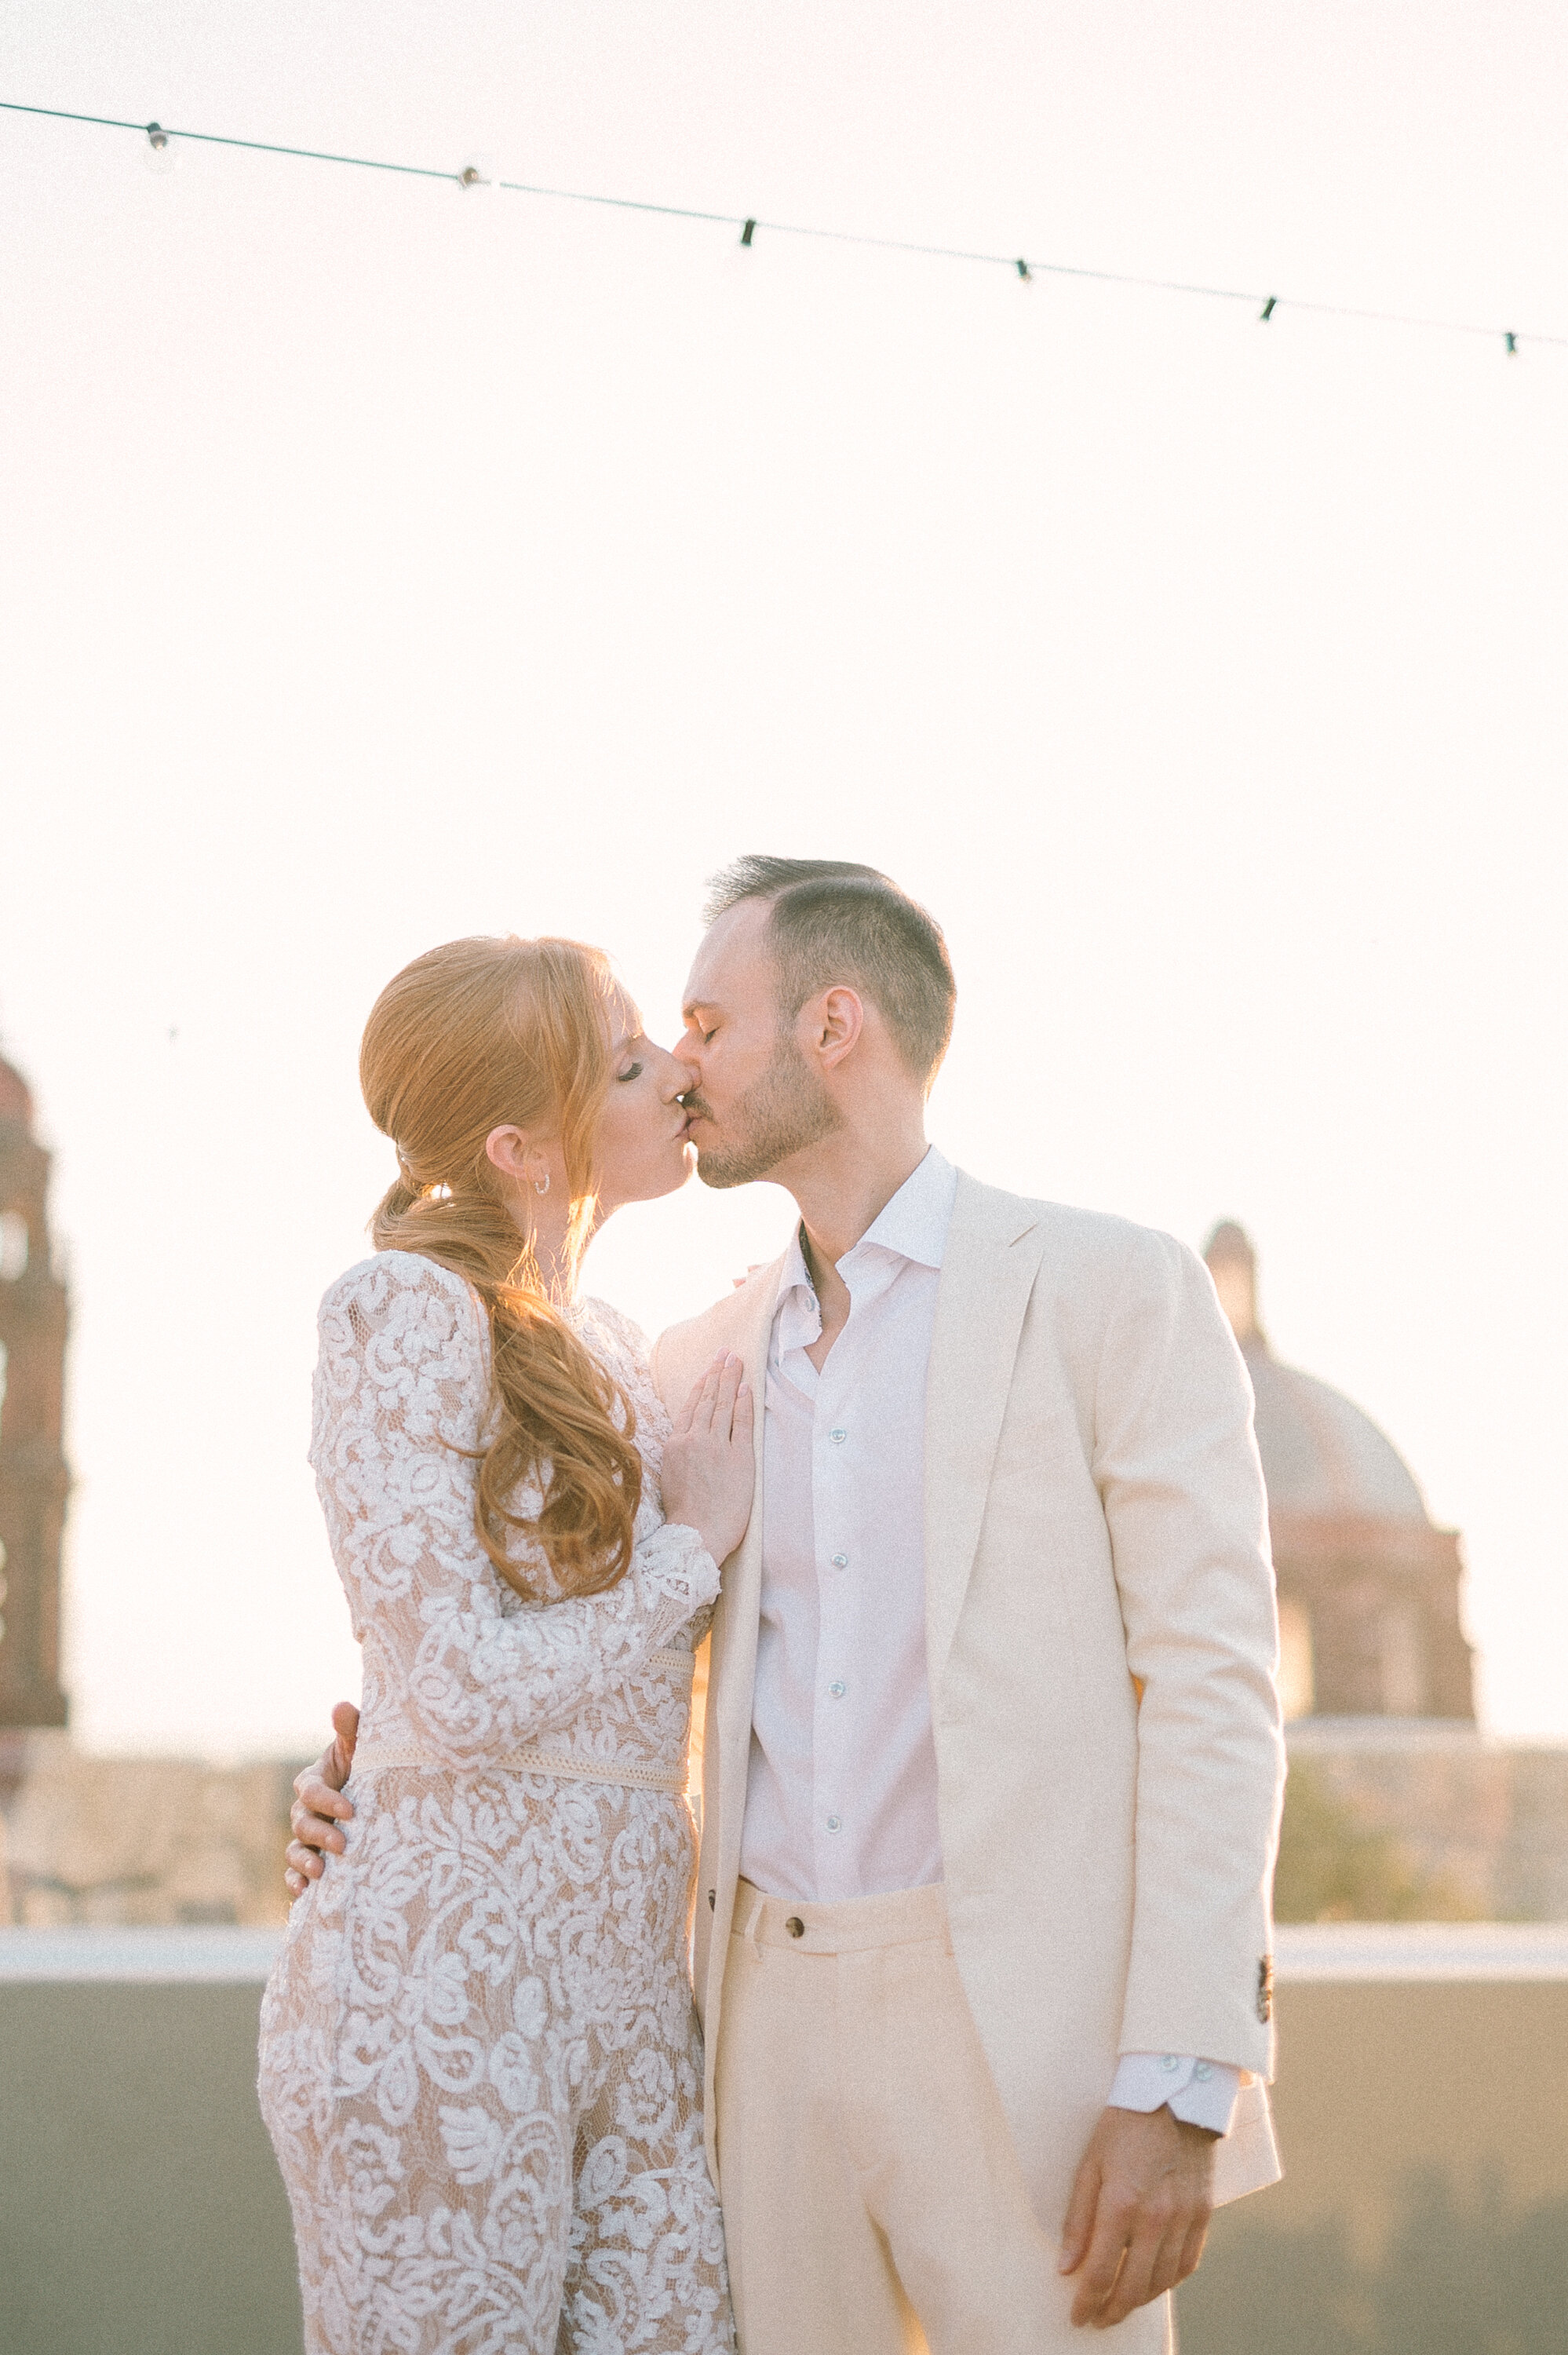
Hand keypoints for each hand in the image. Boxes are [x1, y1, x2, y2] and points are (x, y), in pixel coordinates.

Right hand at [283, 1701, 359, 1896]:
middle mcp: (304, 1810)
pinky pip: (293, 1873)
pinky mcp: (309, 1860)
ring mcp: (305, 1837)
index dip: (327, 1800)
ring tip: (321, 1874)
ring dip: (303, 1862)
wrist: (376, 1797)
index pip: (311, 1790)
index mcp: (314, 1781)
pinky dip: (294, 1882)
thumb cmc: (367, 1767)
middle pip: (302, 1822)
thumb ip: (352, 1729)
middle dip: (319, 1834)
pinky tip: (304, 1893)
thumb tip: (341, 1705)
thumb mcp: (361, 1747)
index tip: (351, 1810)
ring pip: (294, 1850)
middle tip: (342, 1844)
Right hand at [661, 1352, 754, 1566]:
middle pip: (708, 1399)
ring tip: (737, 1361)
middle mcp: (694, 1440)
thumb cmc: (685, 1516)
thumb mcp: (671, 1477)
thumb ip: (679, 1454)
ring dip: (731, 1380)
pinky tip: (747, 1387)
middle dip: (718, 1373)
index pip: (690, 1407)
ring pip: (723, 1405)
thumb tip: (686, 1441)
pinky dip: (744, 1403)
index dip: (701, 1385)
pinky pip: (742, 1423)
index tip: (708, 1370)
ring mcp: (716, 1447)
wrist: (696, 1535)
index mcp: (675, 1445)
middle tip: (726, 1352)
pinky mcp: (738, 1458)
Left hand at [1059, 2104, 1216, 2327]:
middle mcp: (1156, 2217)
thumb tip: (1066, 2269)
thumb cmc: (1123, 2127)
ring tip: (1122, 2304)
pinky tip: (1154, 2283)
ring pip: (1162, 2281)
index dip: (1087, 2303)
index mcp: (1121, 2203)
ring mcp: (1184, 2218)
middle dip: (1113, 2311)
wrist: (1174, 2095)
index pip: (1101, 2273)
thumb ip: (1077, 2221)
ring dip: (1140, 2300)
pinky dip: (1169, 2281)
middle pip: (1134, 2286)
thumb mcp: (1089, 2165)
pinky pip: (1187, 2264)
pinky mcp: (1204, 2214)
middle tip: (1098, 2320)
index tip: (1077, 2318)